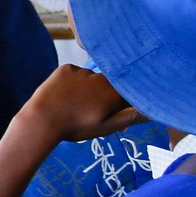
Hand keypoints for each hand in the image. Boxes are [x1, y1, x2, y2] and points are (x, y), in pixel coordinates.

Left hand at [19, 65, 142, 144]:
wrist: (42, 120)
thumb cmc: (75, 127)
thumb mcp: (105, 127)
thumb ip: (131, 117)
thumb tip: (153, 111)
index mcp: (113, 92)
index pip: (127, 92)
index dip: (125, 103)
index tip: (118, 113)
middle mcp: (100, 77)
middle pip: (110, 85)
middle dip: (107, 98)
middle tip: (94, 114)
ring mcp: (82, 71)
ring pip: (92, 80)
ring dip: (90, 90)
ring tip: (77, 106)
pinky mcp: (65, 68)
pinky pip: (76, 74)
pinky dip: (74, 83)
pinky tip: (66, 96)